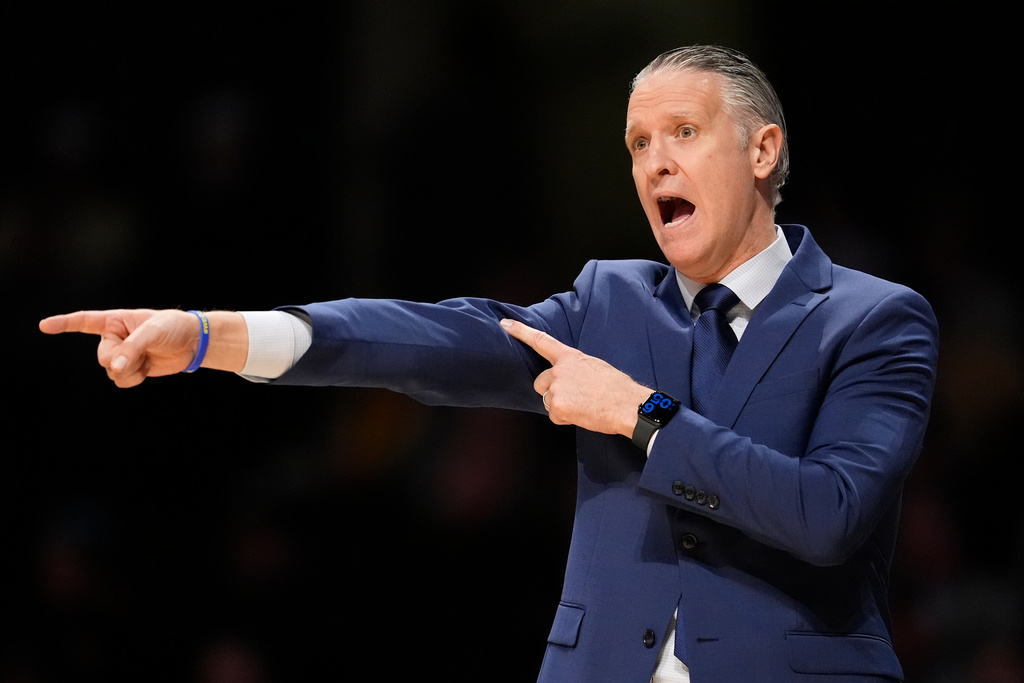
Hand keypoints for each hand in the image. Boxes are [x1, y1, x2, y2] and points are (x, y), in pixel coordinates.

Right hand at [39, 309, 247, 387]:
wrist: (192, 342)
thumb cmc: (174, 328)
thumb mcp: (154, 332)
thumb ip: (132, 348)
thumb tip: (114, 367)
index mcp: (115, 321)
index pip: (85, 321)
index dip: (64, 324)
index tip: (44, 325)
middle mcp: (114, 338)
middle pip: (101, 356)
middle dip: (119, 360)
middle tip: (139, 355)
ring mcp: (122, 355)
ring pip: (111, 371)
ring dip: (129, 371)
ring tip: (147, 360)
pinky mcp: (131, 369)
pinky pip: (121, 381)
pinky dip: (134, 379)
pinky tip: (148, 369)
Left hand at [500, 319, 649, 436]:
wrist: (628, 405)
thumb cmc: (617, 387)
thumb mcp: (594, 367)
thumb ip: (575, 368)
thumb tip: (569, 379)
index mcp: (570, 357)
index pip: (541, 341)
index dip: (521, 332)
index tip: (505, 324)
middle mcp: (559, 371)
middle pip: (540, 384)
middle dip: (551, 392)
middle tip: (575, 397)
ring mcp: (557, 389)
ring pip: (548, 401)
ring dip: (561, 406)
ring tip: (584, 405)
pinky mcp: (558, 407)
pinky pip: (554, 416)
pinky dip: (566, 418)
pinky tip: (583, 414)